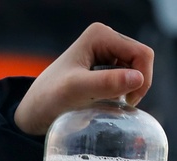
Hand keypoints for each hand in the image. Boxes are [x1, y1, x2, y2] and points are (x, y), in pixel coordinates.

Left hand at [14, 23, 154, 135]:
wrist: (34, 110)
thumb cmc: (49, 98)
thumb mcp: (77, 91)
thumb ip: (105, 83)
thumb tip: (138, 78)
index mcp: (101, 35)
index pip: (142, 54)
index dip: (142, 79)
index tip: (127, 101)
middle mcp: (105, 39)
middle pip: (142, 62)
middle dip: (135, 85)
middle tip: (117, 104)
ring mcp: (105, 53)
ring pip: (136, 72)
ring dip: (128, 90)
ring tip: (107, 102)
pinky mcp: (104, 68)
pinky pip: (127, 79)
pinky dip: (123, 93)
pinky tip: (106, 102)